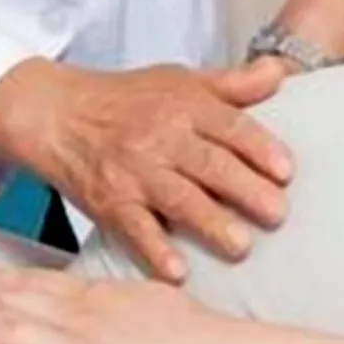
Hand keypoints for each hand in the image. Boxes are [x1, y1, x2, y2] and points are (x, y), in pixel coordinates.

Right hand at [0, 59, 293, 282]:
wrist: (57, 113)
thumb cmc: (126, 100)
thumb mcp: (181, 80)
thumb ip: (232, 83)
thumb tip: (278, 72)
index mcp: (185, 107)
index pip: (229, 126)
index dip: (259, 147)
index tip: (286, 170)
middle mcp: (162, 139)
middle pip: (209, 165)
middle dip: (245, 189)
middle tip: (277, 213)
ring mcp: (135, 172)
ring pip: (178, 198)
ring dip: (210, 223)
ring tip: (241, 246)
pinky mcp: (110, 202)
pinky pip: (135, 228)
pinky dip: (155, 250)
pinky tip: (178, 272)